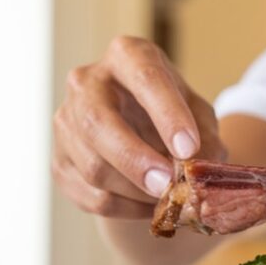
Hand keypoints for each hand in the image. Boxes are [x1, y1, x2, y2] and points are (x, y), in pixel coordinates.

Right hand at [52, 36, 226, 218]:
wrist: (141, 132)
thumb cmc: (173, 115)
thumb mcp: (198, 114)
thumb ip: (205, 135)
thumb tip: (201, 167)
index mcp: (127, 56)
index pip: (145, 78)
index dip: (167, 115)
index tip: (188, 148)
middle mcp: (87, 82)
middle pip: (97, 123)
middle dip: (135, 159)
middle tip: (169, 185)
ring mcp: (66, 122)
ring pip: (94, 167)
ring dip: (137, 192)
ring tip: (170, 197)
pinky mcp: (60, 161)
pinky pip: (92, 196)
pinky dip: (128, 209)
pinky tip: (152, 206)